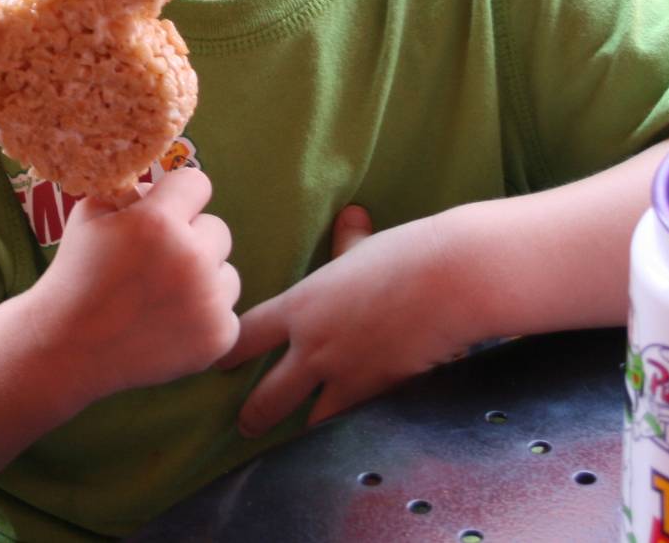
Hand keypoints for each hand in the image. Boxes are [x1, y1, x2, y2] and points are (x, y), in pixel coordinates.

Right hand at [28, 166, 239, 403]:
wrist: (66, 347)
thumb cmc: (76, 273)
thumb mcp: (90, 213)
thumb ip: (131, 190)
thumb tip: (162, 185)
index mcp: (157, 222)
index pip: (197, 183)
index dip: (178, 196)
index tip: (162, 212)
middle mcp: (190, 259)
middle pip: (218, 228)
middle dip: (191, 240)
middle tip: (155, 263)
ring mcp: (208, 302)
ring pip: (227, 272)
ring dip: (203, 280)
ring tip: (161, 296)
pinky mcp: (218, 337)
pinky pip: (226, 311)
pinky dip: (203, 318)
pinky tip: (168, 323)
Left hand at [219, 205, 476, 437]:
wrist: (448, 280)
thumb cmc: (406, 254)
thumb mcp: (366, 246)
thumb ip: (349, 240)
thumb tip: (351, 215)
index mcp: (301, 306)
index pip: (249, 334)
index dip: (230, 352)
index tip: (219, 365)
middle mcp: (313, 346)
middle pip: (268, 395)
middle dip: (254, 415)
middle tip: (245, 428)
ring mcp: (344, 376)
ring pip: (309, 423)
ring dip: (301, 437)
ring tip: (293, 452)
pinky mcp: (378, 395)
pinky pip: (354, 428)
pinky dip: (349, 441)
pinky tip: (343, 453)